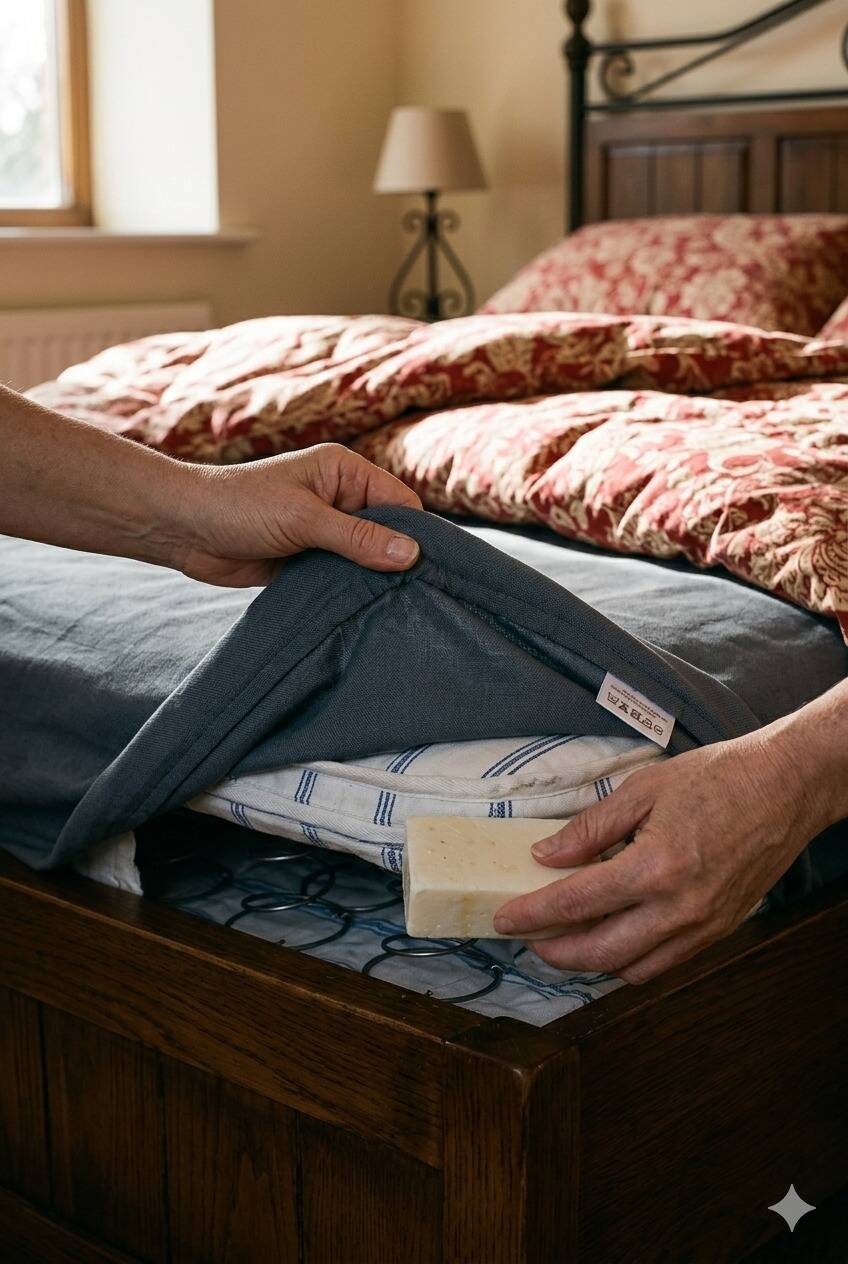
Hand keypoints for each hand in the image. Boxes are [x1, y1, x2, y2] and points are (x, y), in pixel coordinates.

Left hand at [174, 443, 422, 585]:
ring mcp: (324, 531)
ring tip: (392, 607)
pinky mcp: (307, 559)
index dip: (417, 534)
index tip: (432, 569)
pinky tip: (363, 611)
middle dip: (396, 560)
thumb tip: (411, 554)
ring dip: (371, 579)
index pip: (399, 502)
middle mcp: (339, 498)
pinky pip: (340, 576)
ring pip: (365, 559)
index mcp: (344, 472)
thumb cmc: (240, 506)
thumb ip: (357, 538)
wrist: (183, 529)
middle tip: (415, 596)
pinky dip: (349, 591)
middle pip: (387, 533)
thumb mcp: (304, 519)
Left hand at [493, 726, 835, 982]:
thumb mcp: (644, 787)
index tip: (504, 919)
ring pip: (633, 969)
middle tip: (529, 937)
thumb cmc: (719, 777)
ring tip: (565, 941)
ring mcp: (703, 926)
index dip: (534, 915)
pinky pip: (665, 964)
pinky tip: (612, 938)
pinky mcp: (719, 931)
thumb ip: (590, 827)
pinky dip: (630, 961)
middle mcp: (680, 908)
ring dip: (591, 964)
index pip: (577, 903)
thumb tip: (545, 854)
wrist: (787, 787)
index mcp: (655, 866)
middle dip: (555, 952)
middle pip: (600, 952)